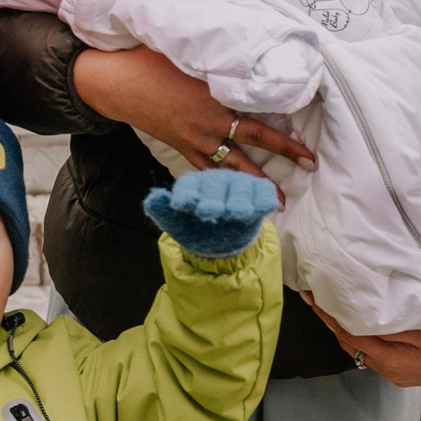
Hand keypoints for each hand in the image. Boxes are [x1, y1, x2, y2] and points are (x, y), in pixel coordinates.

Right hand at [72, 47, 315, 186]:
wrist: (117, 83)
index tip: (308, 138)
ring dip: (256, 181)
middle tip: (310, 166)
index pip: (261, 115)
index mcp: (216, 97)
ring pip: (233, 164)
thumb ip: (220, 57)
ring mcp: (195, 139)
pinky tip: (232, 194)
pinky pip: (206, 168)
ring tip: (275, 201)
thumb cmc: (151, 60)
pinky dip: (222, 181)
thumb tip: (249, 47)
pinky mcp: (182, 147)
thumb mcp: (190, 54)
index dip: (285, 129)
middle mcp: (210, 123)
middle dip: (284, 154)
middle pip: (255, 142)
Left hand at [144, 170, 278, 257]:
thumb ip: (162, 210)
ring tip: (237, 213)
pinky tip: (269, 206)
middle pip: (216, 184)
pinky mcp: (258, 193)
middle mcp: (216, 180)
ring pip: (240, 185)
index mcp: (193, 184)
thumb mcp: (176, 222)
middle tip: (210, 212)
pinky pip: (263, 191)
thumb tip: (151, 199)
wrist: (221, 239)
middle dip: (214, 197)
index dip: (186, 195)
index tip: (182, 205)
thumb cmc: (196, 227)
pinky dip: (266, 197)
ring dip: (239, 199)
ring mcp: (238, 185)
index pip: (188, 186)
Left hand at [304, 297, 420, 387]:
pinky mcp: (404, 372)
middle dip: (332, 320)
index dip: (327, 314)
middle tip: (316, 295)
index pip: (347, 334)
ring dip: (347, 328)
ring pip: (361, 349)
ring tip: (334, 304)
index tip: (311, 294)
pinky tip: (364, 320)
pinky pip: (375, 352)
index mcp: (390, 361)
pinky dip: (364, 336)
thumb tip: (360, 312)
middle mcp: (387, 371)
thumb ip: (392, 322)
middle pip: (349, 344)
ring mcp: (396, 374)